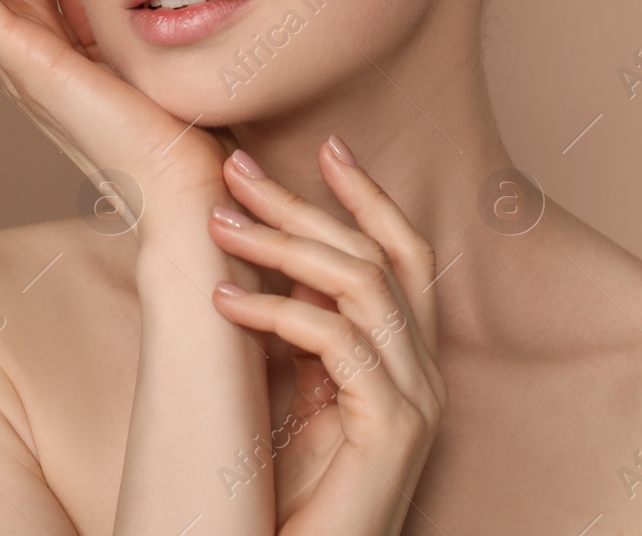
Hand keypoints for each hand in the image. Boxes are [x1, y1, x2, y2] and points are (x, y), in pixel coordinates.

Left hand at [206, 138, 446, 535]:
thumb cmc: (281, 498)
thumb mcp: (289, 394)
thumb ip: (295, 331)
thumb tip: (263, 251)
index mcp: (403, 362)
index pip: (403, 255)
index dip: (368, 196)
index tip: (325, 144)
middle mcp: (423, 376)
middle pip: (380, 256)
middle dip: (307, 203)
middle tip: (236, 167)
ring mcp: (416, 403)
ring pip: (363, 286)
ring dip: (285, 245)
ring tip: (218, 224)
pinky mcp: (395, 432)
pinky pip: (341, 344)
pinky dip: (280, 312)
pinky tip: (223, 302)